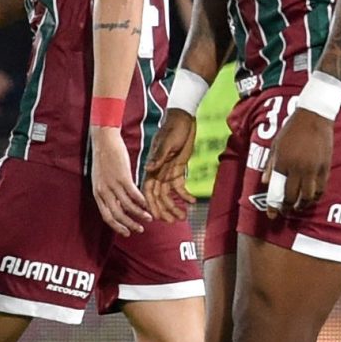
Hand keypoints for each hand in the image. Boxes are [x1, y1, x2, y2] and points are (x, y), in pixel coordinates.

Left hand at [90, 124, 154, 237]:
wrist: (104, 142)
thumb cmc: (104, 159)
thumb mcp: (102, 179)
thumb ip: (110, 192)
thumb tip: (119, 203)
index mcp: (97, 193)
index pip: (106, 216)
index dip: (117, 226)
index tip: (127, 232)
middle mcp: (104, 191)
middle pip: (117, 214)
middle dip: (129, 225)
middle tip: (140, 230)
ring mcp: (113, 185)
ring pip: (127, 206)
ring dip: (139, 214)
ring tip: (149, 218)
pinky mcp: (123, 177)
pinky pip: (134, 194)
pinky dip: (142, 201)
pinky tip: (149, 205)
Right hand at [141, 106, 197, 220]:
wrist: (183, 120)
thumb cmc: (173, 130)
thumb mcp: (166, 143)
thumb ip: (159, 157)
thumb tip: (148, 169)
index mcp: (152, 169)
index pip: (149, 191)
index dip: (151, 205)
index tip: (156, 217)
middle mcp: (158, 173)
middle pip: (160, 197)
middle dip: (165, 210)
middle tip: (174, 222)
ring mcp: (168, 173)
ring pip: (169, 195)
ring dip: (175, 206)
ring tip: (182, 217)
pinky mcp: (178, 170)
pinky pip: (180, 187)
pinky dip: (185, 195)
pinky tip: (192, 202)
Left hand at [259, 109, 333, 215]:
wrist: (314, 117)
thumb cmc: (292, 130)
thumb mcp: (276, 146)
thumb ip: (271, 165)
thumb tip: (265, 183)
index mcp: (283, 163)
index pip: (277, 190)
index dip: (274, 205)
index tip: (272, 214)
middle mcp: (297, 168)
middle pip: (293, 196)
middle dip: (288, 208)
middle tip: (286, 212)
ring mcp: (313, 168)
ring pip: (309, 195)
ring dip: (303, 204)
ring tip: (299, 207)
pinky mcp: (325, 166)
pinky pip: (321, 187)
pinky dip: (316, 196)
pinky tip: (312, 197)